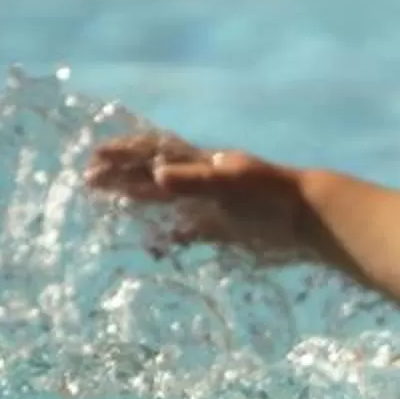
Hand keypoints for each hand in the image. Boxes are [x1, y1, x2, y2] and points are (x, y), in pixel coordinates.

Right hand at [83, 133, 316, 260]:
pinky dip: (171, 237)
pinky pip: (191, 231)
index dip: (125, 153)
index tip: (94, 156)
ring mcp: (214, 205)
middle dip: (122, 175)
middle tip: (87, 179)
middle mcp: (204, 180)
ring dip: (139, 199)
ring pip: (168, 200)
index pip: (156, 152)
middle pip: (154, 174)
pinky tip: (157, 245)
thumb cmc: (273, 197)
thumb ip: (195, 180)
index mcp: (204, 163)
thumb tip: (156, 173)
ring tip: (110, 201)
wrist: (312, 218)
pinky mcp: (226, 229)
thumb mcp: (232, 185)